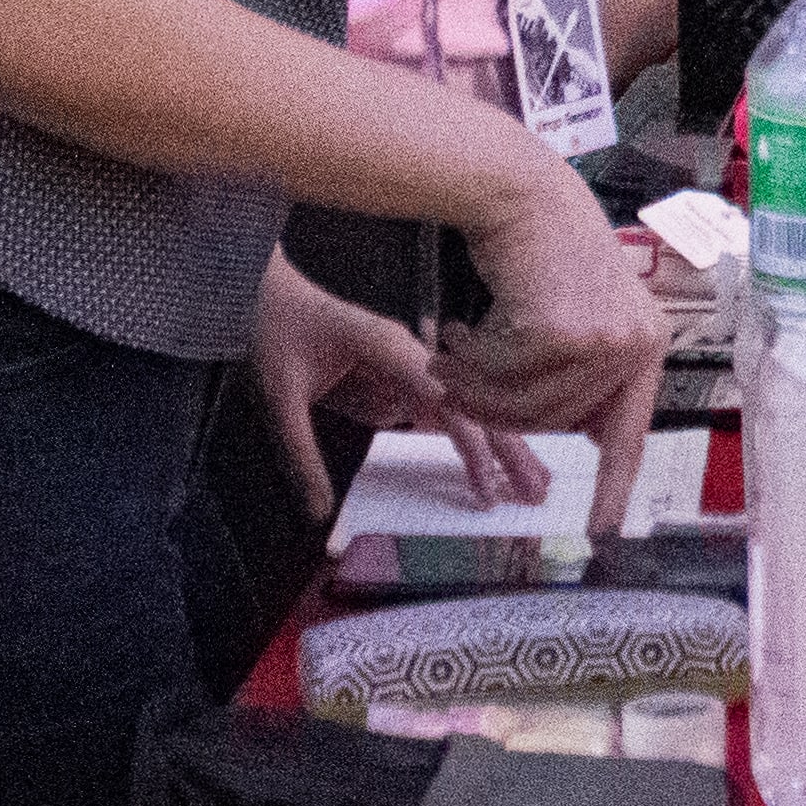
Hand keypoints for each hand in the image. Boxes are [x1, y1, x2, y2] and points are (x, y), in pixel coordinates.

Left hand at [246, 251, 518, 520]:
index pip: (443, 399)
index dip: (469, 443)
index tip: (486, 485)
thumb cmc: (278, 330)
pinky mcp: (401, 380)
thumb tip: (318, 513)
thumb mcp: (280, 396)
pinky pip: (444, 414)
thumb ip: (300, 454)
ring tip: (529, 486)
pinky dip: (472, 442)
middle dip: (508, 446)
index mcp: (390, 347)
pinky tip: (492, 470)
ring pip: (467, 411)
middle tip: (537, 491)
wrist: (268, 292)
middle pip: (472, 404)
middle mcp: (412, 355)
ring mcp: (411, 368)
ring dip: (501, 446)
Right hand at [440, 163, 669, 530]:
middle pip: (555, 422)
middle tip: (458, 386)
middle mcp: (635, 343)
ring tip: (451, 361)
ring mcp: (602, 339)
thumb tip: (589, 434)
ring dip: (477, 389)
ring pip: (526, 406)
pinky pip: (502, 379)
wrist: (522, 191)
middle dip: (499, 411)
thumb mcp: (584, 312)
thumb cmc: (544, 249)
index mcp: (646, 344)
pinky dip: (469, 364)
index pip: (630, 431)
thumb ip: (588, 371)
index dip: (611, 484)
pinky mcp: (562, 331)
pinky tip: (455, 336)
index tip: (600, 529)